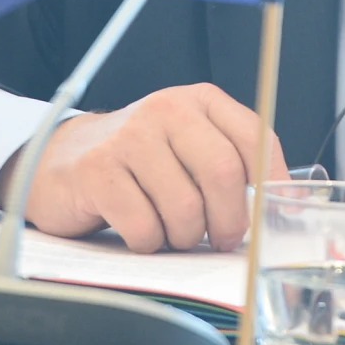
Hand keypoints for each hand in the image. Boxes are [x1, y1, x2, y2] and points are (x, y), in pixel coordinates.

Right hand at [10, 83, 287, 251]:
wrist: (63, 160)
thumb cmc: (139, 161)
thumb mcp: (188, 145)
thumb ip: (230, 162)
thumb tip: (281, 206)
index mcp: (200, 101)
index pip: (255, 137)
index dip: (272, 182)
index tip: (275, 213)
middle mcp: (167, 109)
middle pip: (224, 174)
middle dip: (230, 221)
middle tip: (221, 239)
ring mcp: (130, 137)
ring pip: (186, 209)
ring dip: (184, 237)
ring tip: (172, 231)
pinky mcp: (98, 170)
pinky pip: (144, 227)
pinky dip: (148, 243)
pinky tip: (139, 231)